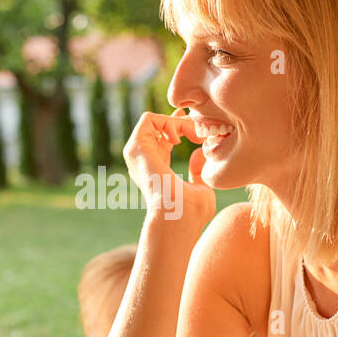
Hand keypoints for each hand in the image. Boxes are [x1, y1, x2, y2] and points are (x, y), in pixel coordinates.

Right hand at [122, 108, 215, 226]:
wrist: (178, 217)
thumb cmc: (191, 212)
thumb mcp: (201, 188)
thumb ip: (198, 172)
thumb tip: (199, 154)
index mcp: (157, 169)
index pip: (163, 138)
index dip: (179, 125)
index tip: (195, 123)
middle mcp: (145, 160)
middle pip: (159, 126)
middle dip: (182, 121)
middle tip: (200, 130)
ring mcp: (138, 154)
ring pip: (154, 120)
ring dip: (177, 121)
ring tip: (193, 133)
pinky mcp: (136, 147)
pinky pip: (149, 119)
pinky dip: (167, 120)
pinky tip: (179, 138)